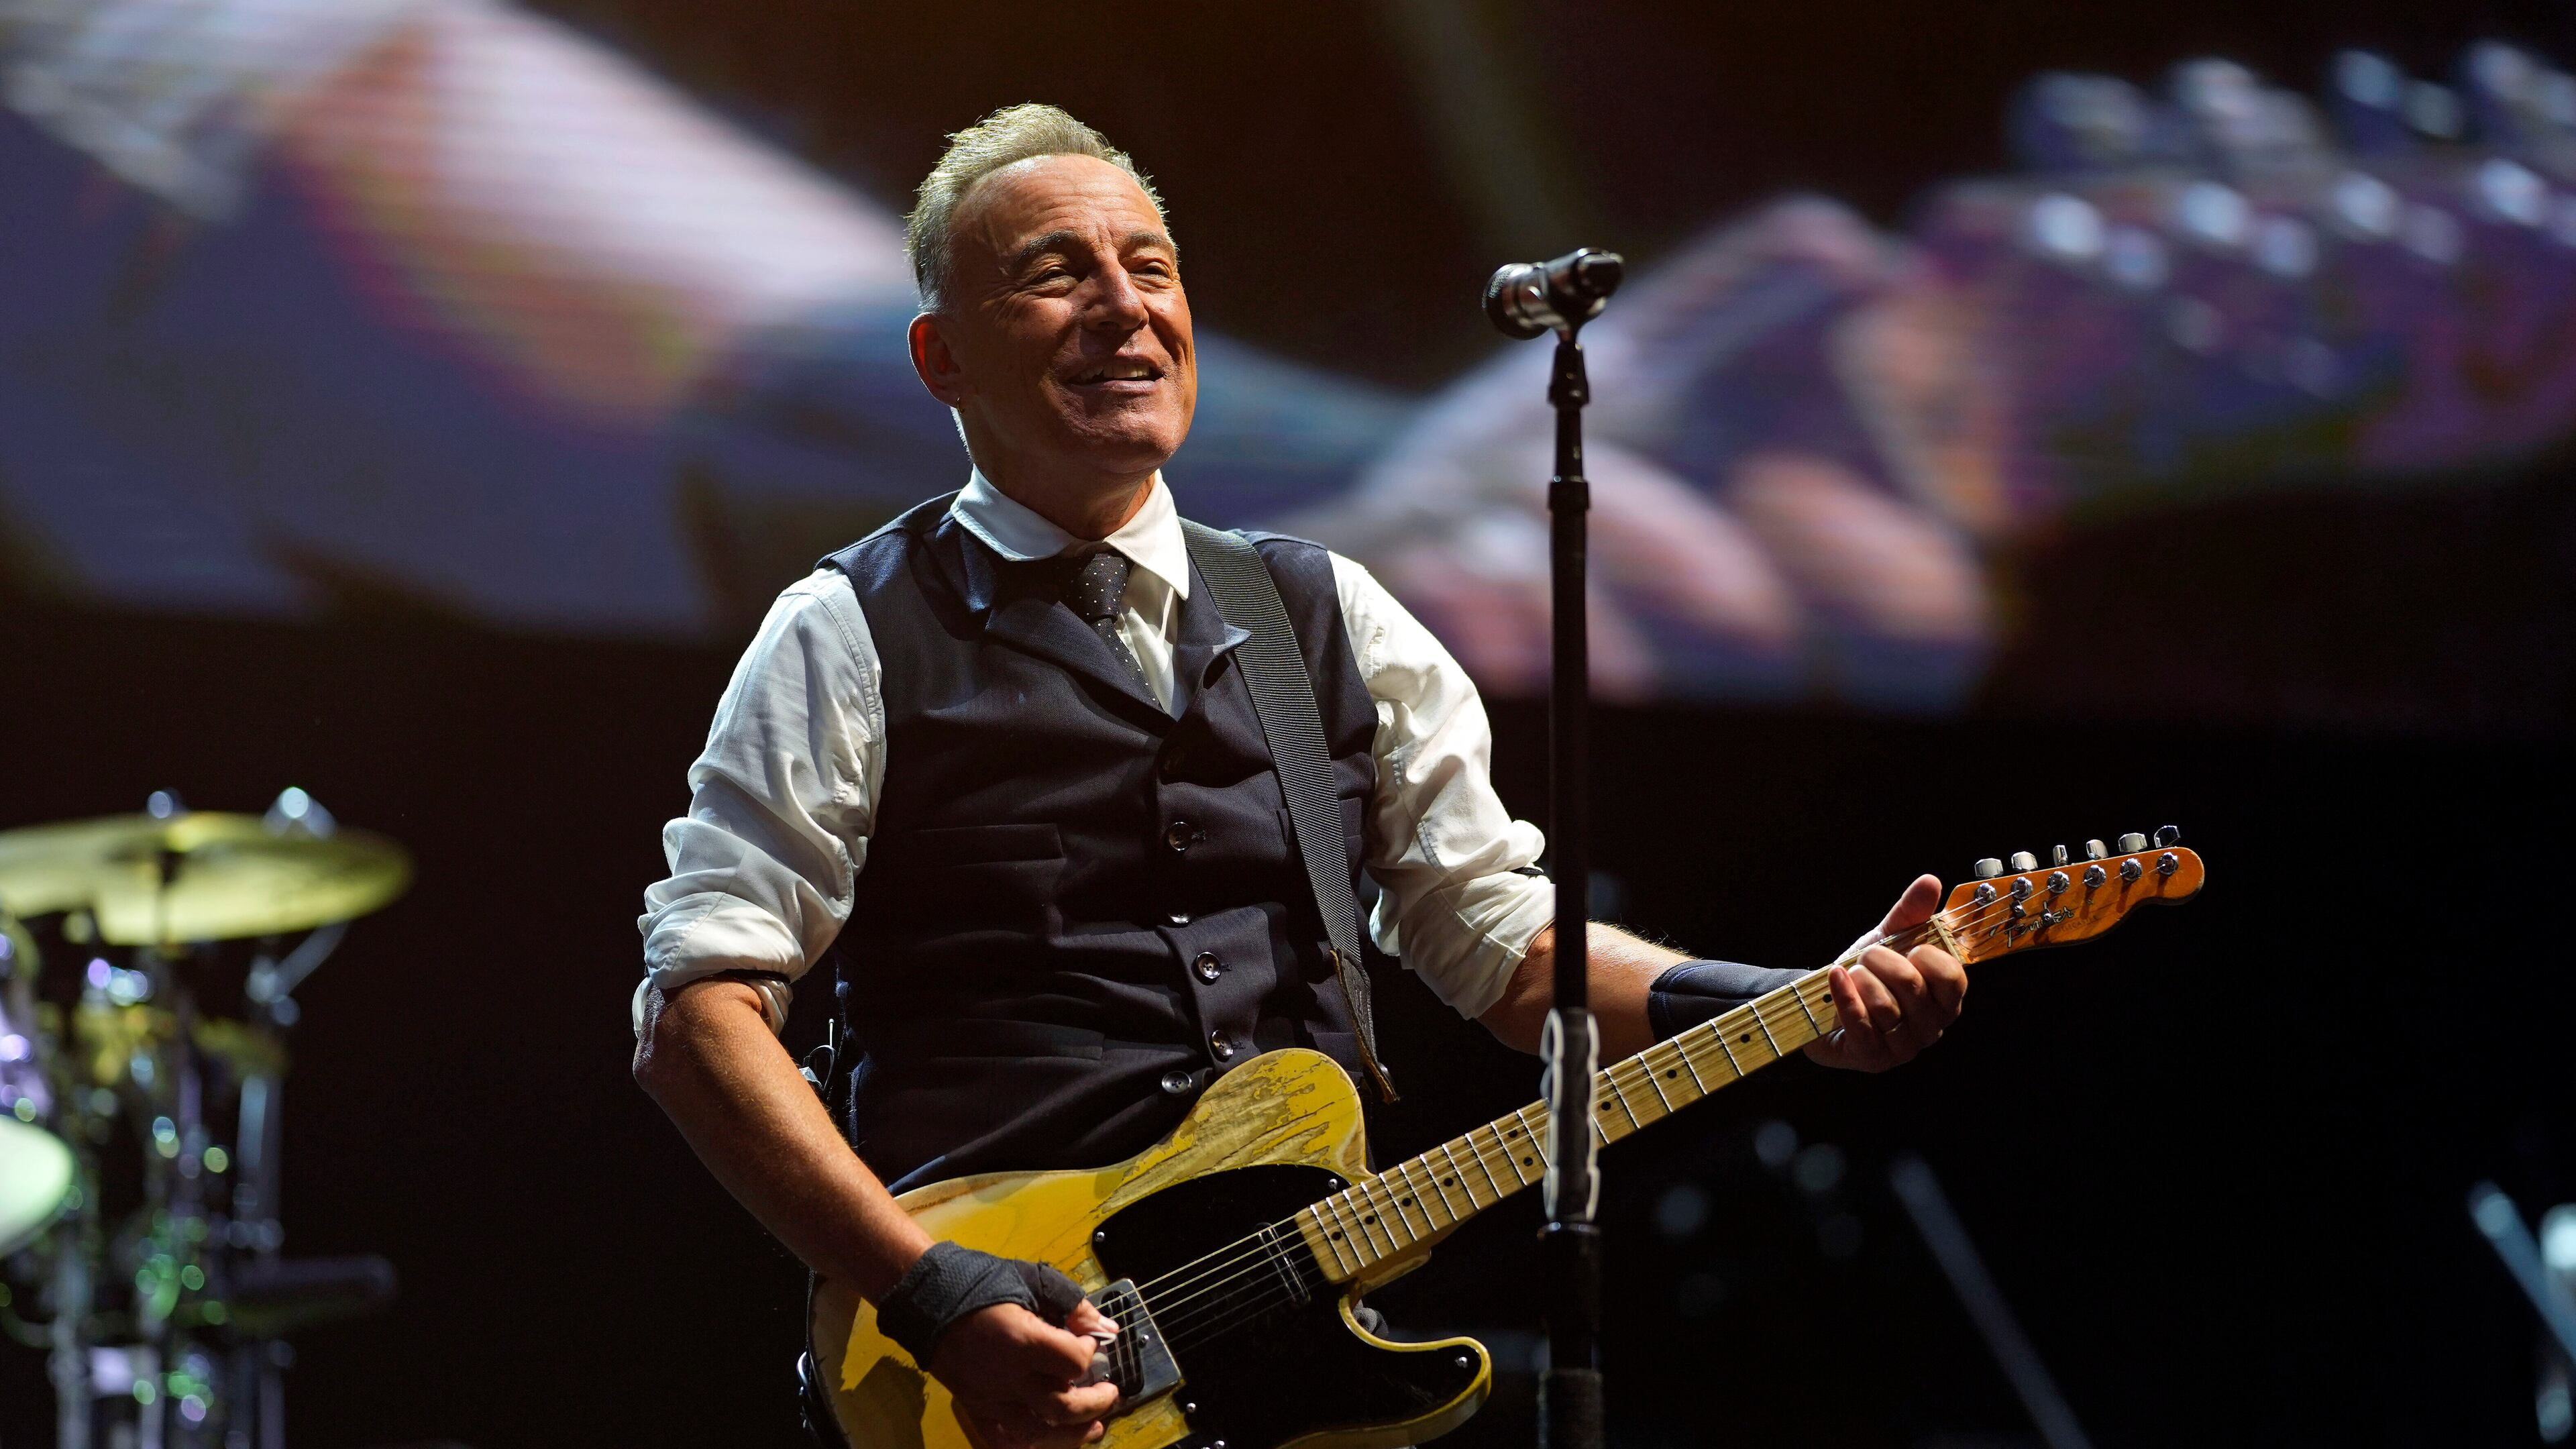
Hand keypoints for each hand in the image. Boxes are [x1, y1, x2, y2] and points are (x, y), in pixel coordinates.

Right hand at [933, 1297, 1121, 1448]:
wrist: (928, 1298)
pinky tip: (1047, 1437)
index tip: (1090, 1340)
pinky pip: (1003, 1439)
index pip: (1073, 1362)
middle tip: (1111, 1393)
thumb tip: (1105, 1329)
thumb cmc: (979, 1283)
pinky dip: (1029, 1443)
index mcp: (1023, 1341)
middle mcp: (1007, 1376)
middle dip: (1096, 1404)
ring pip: (1037, 1433)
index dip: (1090, 1351)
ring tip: (1093, 1426)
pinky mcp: (974, 1407)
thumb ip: (1071, 1304)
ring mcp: (989, 1397)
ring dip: (1072, 1434)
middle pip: (1062, 1408)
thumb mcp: (1031, 1280)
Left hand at [1805, 873, 1965, 1071]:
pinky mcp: (1873, 1059)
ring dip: (1860, 980)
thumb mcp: (1888, 940)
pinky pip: (1861, 1025)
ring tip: (1850, 974)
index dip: (1927, 956)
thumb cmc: (1866, 974)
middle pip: (1913, 987)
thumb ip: (1911, 914)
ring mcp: (1903, 1048)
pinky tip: (1835, 978)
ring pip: (1886, 1007)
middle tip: (1866, 956)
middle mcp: (1930, 1028)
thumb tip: (1930, 881)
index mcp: (1944, 999)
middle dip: (1882, 961)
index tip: (1907, 947)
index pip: (1953, 978)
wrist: (1823, 1004)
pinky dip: (1845, 996)